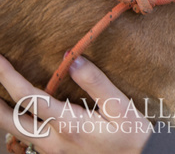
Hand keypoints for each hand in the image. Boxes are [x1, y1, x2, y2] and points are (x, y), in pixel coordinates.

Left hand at [0, 55, 149, 153]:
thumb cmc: (132, 135)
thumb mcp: (120, 106)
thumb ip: (96, 82)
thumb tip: (72, 59)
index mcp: (69, 124)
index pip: (29, 97)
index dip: (9, 77)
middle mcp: (53, 141)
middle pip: (10, 121)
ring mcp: (51, 152)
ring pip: (15, 134)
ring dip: (2, 114)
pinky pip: (26, 142)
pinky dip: (16, 126)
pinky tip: (20, 116)